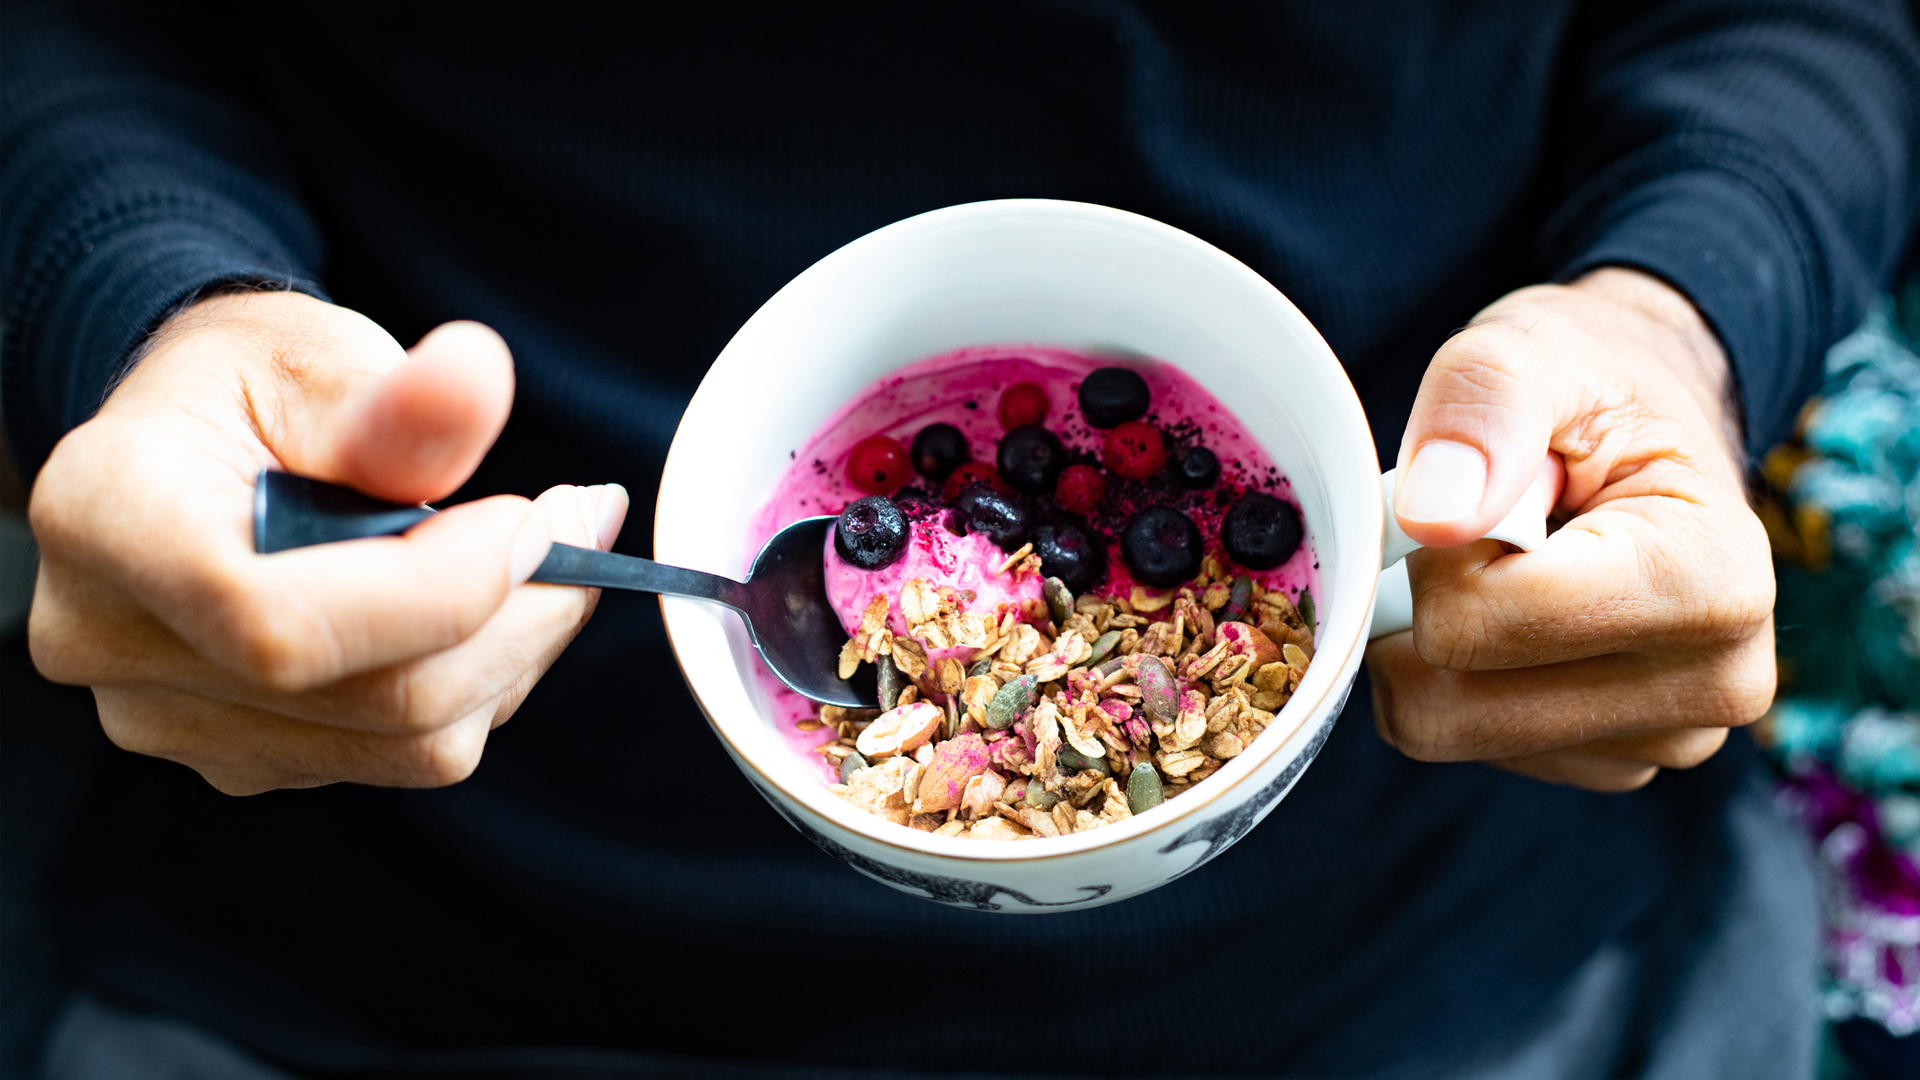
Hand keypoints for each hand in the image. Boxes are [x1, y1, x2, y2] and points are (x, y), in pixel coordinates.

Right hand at [27, 290, 626, 794]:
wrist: (200, 440)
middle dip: (518, 615)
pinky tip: (486, 604)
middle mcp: (111, 643)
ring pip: (408, 741)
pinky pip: (404, 753)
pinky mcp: (243, 757)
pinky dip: (480, 681)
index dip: (439, 589)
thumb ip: (401, 399)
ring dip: (514, 650)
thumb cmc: (256, 388)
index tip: (537, 516)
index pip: (279, 622)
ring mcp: (172, 720)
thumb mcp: (320, 358)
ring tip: (542, 552)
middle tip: (587, 523)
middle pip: (369, 697)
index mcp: (108, 521)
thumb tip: (476, 379)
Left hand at [1367, 267, 1773, 791]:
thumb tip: (1431, 516)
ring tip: (1504, 566)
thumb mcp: (1531, 350)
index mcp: (1712, 582)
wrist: (1647, 422)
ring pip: (1443, 732)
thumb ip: (1479, 409)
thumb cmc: (1591, 382)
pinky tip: (1514, 613)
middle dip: (1422, 609)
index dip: (1433, 555)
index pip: (1479, 624)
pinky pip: (1462, 744)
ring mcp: (1665, 738)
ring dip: (1435, 646)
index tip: (1478, 494)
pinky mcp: (1611, 761)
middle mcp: (1713, 684)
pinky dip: (1458, 678)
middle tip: (1474, 533)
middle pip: (1448, 706)